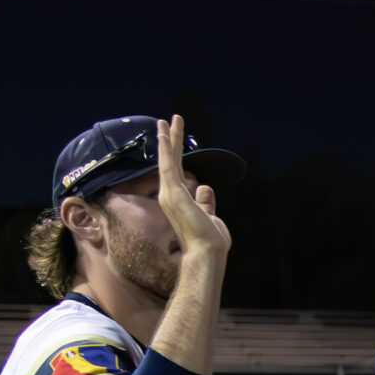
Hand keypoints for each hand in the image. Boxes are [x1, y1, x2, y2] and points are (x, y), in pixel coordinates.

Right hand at [156, 115, 229, 261]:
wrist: (207, 253)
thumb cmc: (209, 240)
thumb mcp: (209, 216)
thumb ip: (205, 202)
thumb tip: (205, 187)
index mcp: (178, 200)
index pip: (176, 171)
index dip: (174, 153)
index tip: (173, 138)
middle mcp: (169, 195)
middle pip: (169, 162)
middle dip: (169, 140)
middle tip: (165, 121)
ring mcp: (170, 194)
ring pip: (167, 160)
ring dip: (167, 139)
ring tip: (164, 121)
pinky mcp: (174, 194)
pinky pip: (168, 167)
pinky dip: (167, 150)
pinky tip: (165, 135)